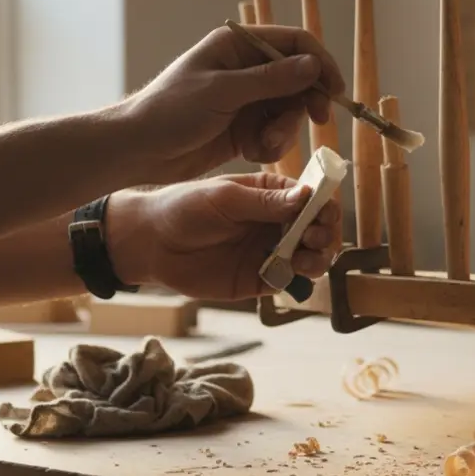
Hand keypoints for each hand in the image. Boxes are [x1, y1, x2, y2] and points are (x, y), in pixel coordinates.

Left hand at [108, 173, 341, 300]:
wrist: (150, 244)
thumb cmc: (183, 208)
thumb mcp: (226, 198)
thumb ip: (266, 202)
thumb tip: (307, 196)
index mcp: (270, 194)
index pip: (309, 197)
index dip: (323, 205)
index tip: (324, 213)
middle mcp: (275, 222)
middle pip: (316, 229)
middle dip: (323, 234)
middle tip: (313, 238)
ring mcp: (269, 251)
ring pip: (309, 256)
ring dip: (317, 258)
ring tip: (306, 260)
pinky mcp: (258, 279)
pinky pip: (288, 281)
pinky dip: (297, 280)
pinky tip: (291, 275)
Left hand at [115, 25, 345, 182]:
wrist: (137, 151)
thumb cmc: (169, 112)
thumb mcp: (222, 92)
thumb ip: (270, 80)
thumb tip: (313, 65)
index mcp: (238, 46)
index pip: (294, 44)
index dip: (320, 64)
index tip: (335, 91)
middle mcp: (246, 69)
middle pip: (299, 80)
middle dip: (305, 103)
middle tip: (317, 122)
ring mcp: (246, 99)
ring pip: (289, 111)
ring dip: (285, 130)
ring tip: (263, 145)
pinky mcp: (244, 128)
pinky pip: (274, 133)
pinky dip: (269, 145)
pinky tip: (248, 153)